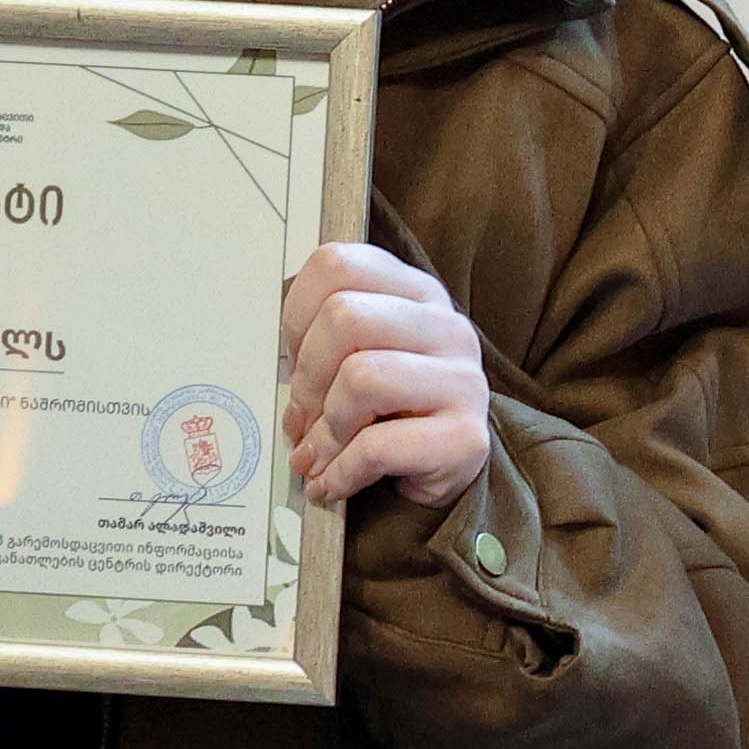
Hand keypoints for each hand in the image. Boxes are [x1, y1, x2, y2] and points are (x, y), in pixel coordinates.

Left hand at [282, 240, 488, 513]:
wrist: (447, 469)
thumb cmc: (394, 412)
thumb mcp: (359, 359)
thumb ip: (322, 347)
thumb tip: (282, 383)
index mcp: (414, 292)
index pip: (337, 266)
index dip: (297, 317)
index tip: (295, 360)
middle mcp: (445, 326)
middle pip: (344, 318)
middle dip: (307, 379)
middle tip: (301, 418)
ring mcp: (463, 380)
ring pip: (361, 378)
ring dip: (325, 430)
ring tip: (318, 455)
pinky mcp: (466, 437)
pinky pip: (378, 447)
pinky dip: (340, 472)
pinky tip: (333, 482)